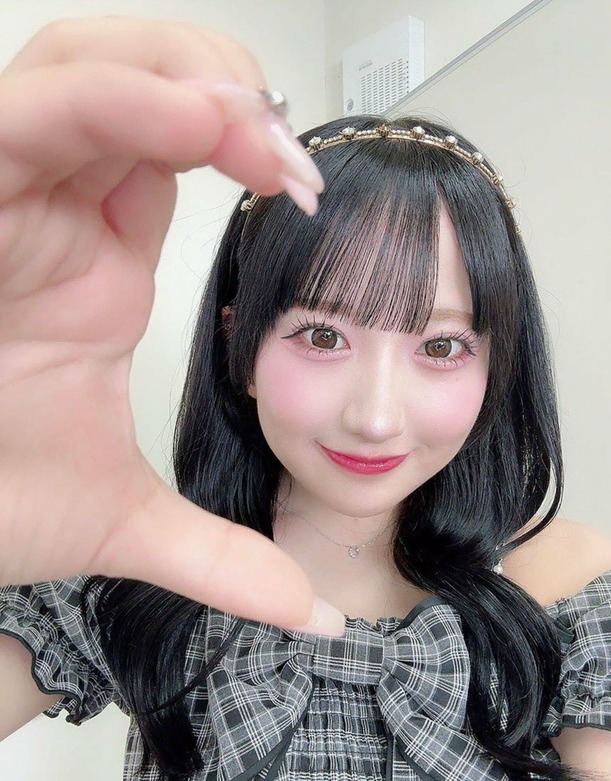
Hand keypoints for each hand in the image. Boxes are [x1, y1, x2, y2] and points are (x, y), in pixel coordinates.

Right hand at [0, 18, 342, 634]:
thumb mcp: (125, 524)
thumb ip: (222, 558)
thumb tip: (316, 614)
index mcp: (92, 267)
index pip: (173, 151)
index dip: (245, 146)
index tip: (307, 192)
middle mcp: (48, 219)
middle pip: (132, 80)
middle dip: (216, 87)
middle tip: (285, 150)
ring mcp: (3, 204)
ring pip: (81, 71)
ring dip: (173, 76)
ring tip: (247, 123)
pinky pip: (25, 115)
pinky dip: (107, 100)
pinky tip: (190, 119)